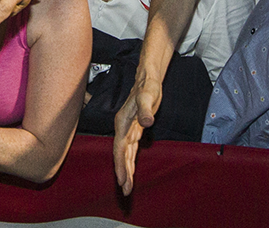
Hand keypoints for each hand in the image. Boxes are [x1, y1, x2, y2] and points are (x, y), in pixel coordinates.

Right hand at [113, 71, 162, 195]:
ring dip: (126, 169)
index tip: (122, 181)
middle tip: (126, 191)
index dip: (120, 165)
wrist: (147, 78)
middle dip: (123, 172)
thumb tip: (147, 122)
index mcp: (123, 122)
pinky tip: (131, 170)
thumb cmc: (147, 86)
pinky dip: (130, 160)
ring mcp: (128, 129)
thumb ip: (146, 109)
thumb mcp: (148, 96)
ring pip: (125, 153)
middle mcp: (123, 128)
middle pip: (121, 154)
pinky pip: (130, 149)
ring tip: (127, 186)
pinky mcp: (134, 129)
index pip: (120, 148)